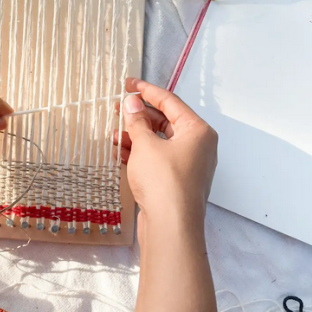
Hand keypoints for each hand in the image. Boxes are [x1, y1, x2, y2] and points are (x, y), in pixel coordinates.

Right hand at [120, 79, 219, 311]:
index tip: (128, 83)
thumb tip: (132, 103)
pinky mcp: (177, 182)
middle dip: (139, 117)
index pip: (170, 101)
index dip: (146, 90)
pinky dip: (140, 154)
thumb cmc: (163, 182)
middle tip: (117, 109)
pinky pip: (158, 159)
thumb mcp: (145, 145)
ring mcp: (189, 165)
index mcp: (198, 130)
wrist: (171, 228)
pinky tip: (121, 153)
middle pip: (165, 121)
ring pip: (160, 142)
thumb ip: (136, 121)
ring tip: (114, 135)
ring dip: (136, 137)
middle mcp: (198, 145)